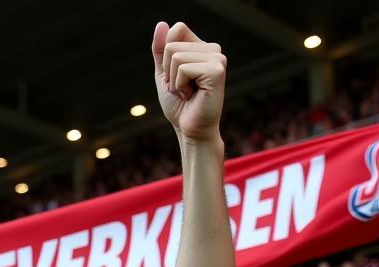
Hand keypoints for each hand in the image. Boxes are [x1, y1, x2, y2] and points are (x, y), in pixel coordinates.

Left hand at [152, 21, 226, 142]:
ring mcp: (217, 59)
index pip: (177, 29)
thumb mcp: (164, 74)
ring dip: (174, 81)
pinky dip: (180, 86)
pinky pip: (183, 68)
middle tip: (183, 89)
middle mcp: (213, 49)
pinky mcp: (217, 71)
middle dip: (169, 72)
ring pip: (176, 56)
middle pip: (173, 45)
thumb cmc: (179, 106)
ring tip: (188, 93)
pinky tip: (192, 96)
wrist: (189, 130)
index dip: (166, 55)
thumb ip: (161, 50)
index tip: (176, 77)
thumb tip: (161, 24)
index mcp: (203, 47)